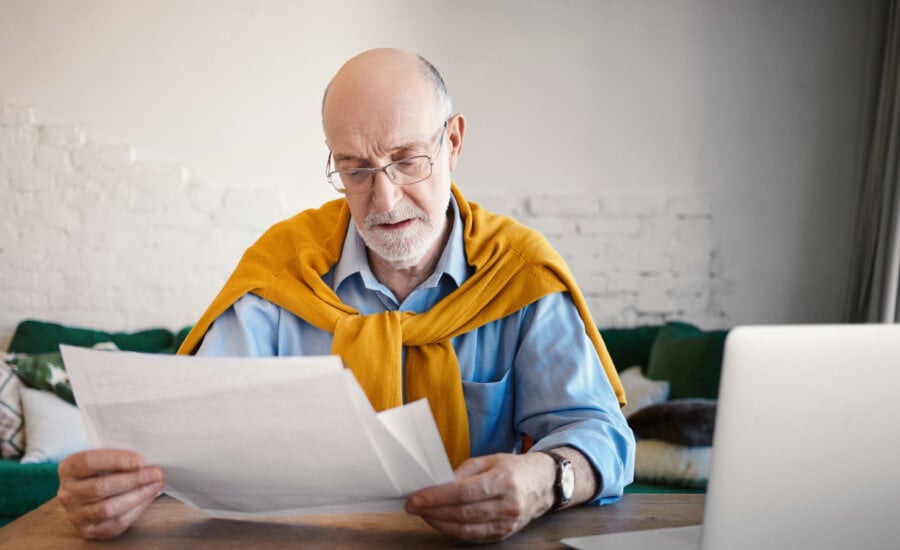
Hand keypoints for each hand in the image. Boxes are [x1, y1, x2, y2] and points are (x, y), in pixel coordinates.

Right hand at [57, 449, 164, 538]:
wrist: (90, 493)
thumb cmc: (104, 470)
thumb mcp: (104, 457)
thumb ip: (119, 456)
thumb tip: (147, 459)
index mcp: (68, 468)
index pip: (88, 462)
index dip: (115, 460)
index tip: (141, 460)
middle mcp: (67, 493)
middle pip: (100, 487)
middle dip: (133, 480)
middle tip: (156, 473)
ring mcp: (76, 514)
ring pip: (108, 508)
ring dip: (137, 496)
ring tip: (156, 485)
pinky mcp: (88, 530)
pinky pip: (115, 523)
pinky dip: (136, 510)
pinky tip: (148, 498)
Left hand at [404, 452, 555, 541]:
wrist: (542, 484)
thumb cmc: (513, 469)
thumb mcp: (489, 460)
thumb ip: (463, 472)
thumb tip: (438, 485)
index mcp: (503, 481)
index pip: (464, 492)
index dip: (437, 497)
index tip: (417, 498)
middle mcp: (507, 504)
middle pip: (462, 513)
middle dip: (433, 511)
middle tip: (413, 506)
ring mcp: (507, 523)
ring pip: (466, 529)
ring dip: (439, 523)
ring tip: (423, 514)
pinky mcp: (503, 534)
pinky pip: (473, 536)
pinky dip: (453, 531)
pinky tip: (440, 522)